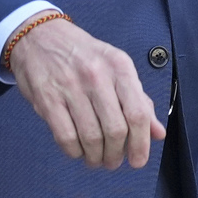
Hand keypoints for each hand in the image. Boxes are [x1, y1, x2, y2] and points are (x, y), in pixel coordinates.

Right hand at [6, 13, 165, 168]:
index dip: (141, 144)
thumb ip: (138, 100)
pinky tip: (77, 150)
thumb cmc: (82, 54)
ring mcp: (70, 87)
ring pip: (91, 138)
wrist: (39, 36)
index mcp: (119, 66)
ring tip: (96, 159)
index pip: (138, 113)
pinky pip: (66, 137)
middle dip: (116, 155)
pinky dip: (74, 152)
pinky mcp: (47, 98)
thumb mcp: (116, 67)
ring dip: (95, 158)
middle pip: (115, 130)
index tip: (138, 160)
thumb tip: (158, 133)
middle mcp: (96, 75)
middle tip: (113, 161)